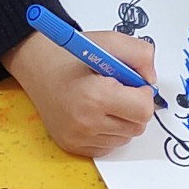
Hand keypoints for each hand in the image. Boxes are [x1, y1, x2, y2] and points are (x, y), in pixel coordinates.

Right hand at [2, 29, 158, 157]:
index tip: (132, 83)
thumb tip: (151, 81)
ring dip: (122, 119)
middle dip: (135, 107)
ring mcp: (78, 138)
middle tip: (118, 89)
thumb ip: (140, 55)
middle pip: (137, 126)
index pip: (143, 110)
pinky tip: (94, 112)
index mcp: (94, 96)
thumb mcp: (110, 42)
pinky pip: (109, 145)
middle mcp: (85, 123)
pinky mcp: (73, 147)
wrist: (37, 68)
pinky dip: (109, 130)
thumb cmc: (73, 56)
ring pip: (125, 137)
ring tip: (103, 99)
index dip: (143, 93)